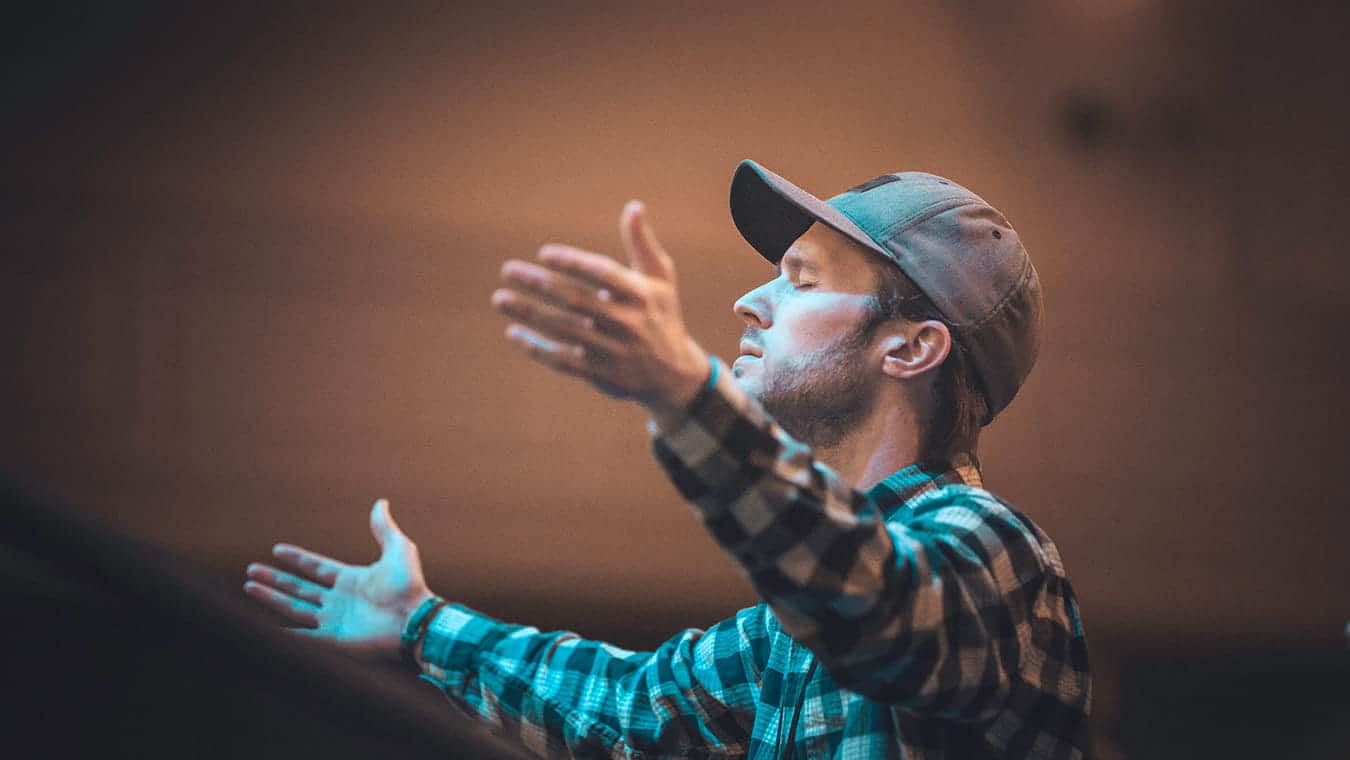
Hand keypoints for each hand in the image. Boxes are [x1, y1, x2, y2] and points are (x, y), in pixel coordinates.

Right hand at [243, 499, 434, 662]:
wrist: (414, 618)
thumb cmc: (409, 586)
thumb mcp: (398, 549)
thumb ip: (384, 528)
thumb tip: (380, 502)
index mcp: (352, 580)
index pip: (317, 567)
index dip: (297, 559)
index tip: (277, 550)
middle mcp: (340, 600)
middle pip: (300, 588)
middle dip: (275, 580)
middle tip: (251, 571)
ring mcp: (335, 621)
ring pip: (294, 608)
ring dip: (271, 598)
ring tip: (248, 587)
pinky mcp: (333, 641)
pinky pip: (302, 638)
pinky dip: (283, 636)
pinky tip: (264, 631)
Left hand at [491, 201, 708, 414]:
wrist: (674, 375)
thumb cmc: (661, 314)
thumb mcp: (660, 279)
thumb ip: (642, 244)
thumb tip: (633, 206)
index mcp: (642, 295)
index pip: (603, 274)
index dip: (573, 262)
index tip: (543, 253)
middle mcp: (627, 323)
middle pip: (576, 300)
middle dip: (539, 284)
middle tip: (508, 269)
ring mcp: (612, 351)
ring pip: (563, 330)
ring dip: (528, 313)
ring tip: (500, 299)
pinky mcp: (599, 374)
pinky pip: (561, 360)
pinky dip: (535, 347)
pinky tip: (513, 332)